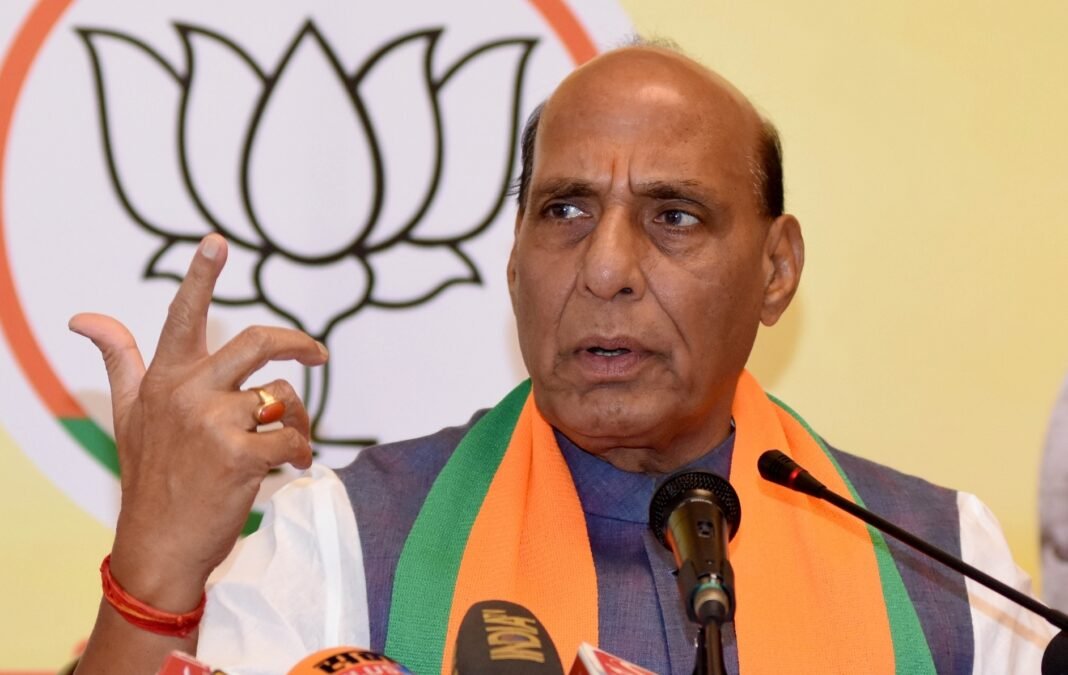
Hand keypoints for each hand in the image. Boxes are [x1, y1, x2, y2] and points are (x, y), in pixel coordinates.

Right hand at [69, 234, 327, 610]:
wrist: (159, 546)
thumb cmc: (149, 477)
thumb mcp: (128, 415)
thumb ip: (119, 360)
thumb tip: (84, 316)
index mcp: (165, 379)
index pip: (182, 316)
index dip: (201, 276)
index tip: (218, 241)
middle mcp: (188, 393)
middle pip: (257, 342)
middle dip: (297, 342)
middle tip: (318, 352)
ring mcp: (214, 422)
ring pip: (283, 396)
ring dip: (300, 419)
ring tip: (291, 442)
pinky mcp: (240, 455)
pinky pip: (293, 438)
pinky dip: (302, 453)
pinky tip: (292, 467)